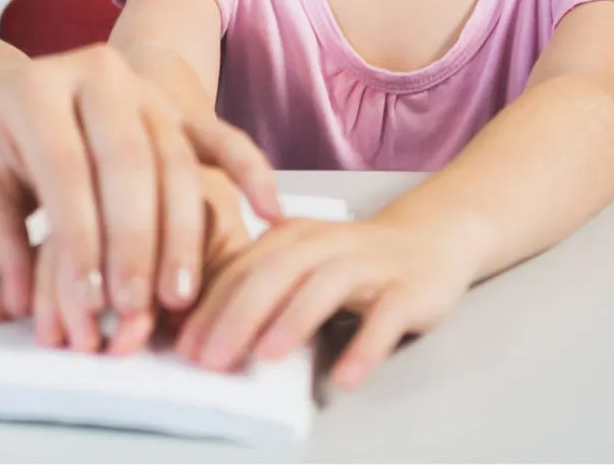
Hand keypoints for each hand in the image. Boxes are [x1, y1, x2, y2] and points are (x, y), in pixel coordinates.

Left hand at [0, 44, 280, 353]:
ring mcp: (143, 86)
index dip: (78, 238)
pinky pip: (221, 136)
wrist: (20, 91)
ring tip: (176, 294)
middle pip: (126, 162)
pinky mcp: (179, 104)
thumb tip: (22, 302)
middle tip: (135, 305)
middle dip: (134, 242)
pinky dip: (250, 171)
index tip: (88, 299)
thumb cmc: (0, 145)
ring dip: (180, 233)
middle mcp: (94, 74)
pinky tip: (269, 212)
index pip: (64, 168)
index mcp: (34, 89)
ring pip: (174, 160)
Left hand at [178, 213, 478, 388]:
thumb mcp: (300, 263)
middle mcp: (325, 244)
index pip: (241, 268)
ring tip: (265, 357)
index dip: (210, 307)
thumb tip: (205, 334)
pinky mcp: (408, 290)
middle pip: (275, 274)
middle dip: (238, 316)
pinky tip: (345, 377)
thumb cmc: (350, 260)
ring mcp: (368, 265)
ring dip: (292, 321)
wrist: (430, 236)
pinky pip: (385, 319)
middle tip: (212, 359)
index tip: (184, 347)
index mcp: (290, 236)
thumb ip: (258, 287)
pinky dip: (364, 346)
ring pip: (325, 286)